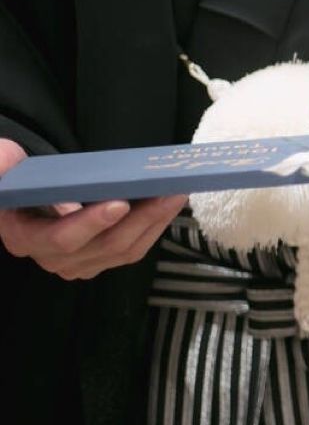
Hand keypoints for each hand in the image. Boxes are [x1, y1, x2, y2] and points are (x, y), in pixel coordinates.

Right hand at [0, 138, 187, 279]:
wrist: (20, 197)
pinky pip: (132, 250)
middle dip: (141, 218)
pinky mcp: (98, 261)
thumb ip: (2, 166)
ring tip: (176, 194)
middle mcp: (50, 258)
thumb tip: (8, 160)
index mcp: (23, 237)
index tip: (119, 204)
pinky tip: (168, 206)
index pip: (61, 239)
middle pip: (104, 246)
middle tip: (167, 193)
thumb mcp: (3, 170)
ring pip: (124, 251)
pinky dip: (153, 228)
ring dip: (154, 222)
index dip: (91, 224)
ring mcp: (77, 264)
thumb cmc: (15, 181)